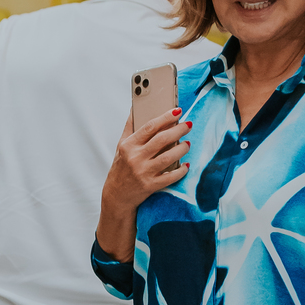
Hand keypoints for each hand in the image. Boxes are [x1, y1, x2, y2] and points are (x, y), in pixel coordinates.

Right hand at [96, 110, 191, 261]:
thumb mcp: (121, 147)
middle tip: (188, 124)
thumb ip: (129, 128)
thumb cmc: (121, 168)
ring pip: (168, 157)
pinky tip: (186, 165)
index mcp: (128, 146)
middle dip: (178, 130)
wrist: (117, 196)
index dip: (165, 117)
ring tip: (188, 144)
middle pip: (161, 140)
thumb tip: (135, 108)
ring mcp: (143, 173)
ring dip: (182, 148)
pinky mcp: (150, 186)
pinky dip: (180, 171)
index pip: (149, 127)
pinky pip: (170, 177)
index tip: (178, 111)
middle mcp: (135, 158)